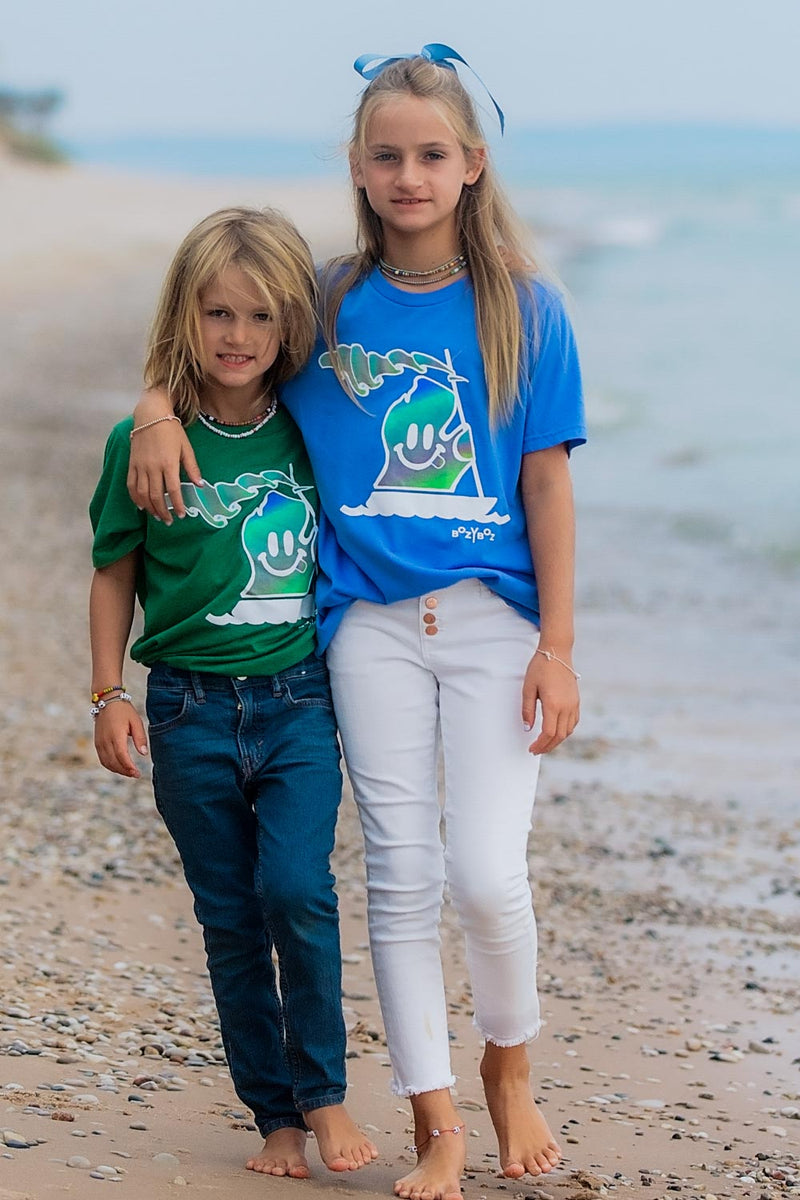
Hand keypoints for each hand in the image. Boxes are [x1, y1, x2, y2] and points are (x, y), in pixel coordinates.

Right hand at [94, 702, 147, 777]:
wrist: (107, 701)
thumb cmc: (124, 711)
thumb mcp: (136, 722)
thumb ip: (140, 738)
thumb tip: (144, 754)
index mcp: (116, 735)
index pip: (121, 756)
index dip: (129, 767)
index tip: (137, 773)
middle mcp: (105, 740)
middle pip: (113, 762)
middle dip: (125, 771)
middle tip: (136, 775)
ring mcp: (99, 742)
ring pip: (106, 763)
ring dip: (117, 770)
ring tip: (129, 772)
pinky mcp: (97, 743)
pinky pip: (102, 759)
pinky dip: (110, 766)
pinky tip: (119, 767)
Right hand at [127, 390, 201, 522]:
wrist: (150, 415)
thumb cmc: (172, 430)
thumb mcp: (186, 447)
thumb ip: (192, 467)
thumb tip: (200, 485)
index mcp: (168, 463)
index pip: (173, 491)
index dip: (177, 505)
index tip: (181, 515)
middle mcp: (152, 467)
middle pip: (156, 496)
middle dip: (163, 511)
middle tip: (169, 521)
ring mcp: (140, 466)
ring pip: (142, 493)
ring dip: (149, 508)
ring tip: (157, 516)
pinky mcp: (131, 463)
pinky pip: (131, 485)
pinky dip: (135, 498)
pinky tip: (141, 506)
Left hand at [521, 650, 579, 754]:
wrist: (557, 652)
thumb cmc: (540, 668)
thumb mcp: (528, 688)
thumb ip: (527, 710)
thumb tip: (527, 729)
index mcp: (553, 704)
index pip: (548, 733)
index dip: (540, 744)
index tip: (531, 749)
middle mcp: (566, 707)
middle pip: (559, 736)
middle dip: (547, 746)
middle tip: (536, 751)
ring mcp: (573, 704)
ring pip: (568, 731)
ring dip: (556, 741)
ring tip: (544, 744)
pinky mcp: (576, 701)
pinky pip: (573, 723)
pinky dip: (565, 732)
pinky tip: (556, 732)